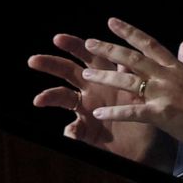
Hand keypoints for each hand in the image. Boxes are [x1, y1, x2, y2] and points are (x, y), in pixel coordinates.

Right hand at [27, 32, 174, 169]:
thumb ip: (131, 74)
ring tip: (38, 99)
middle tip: (34, 60)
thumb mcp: (140, 88)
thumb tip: (127, 60)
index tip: (58, 38)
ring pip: (63, 98)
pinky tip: (70, 131)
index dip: (73, 46)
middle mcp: (92, 90)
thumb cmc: (143, 111)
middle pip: (68, 72)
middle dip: (51, 64)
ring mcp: (86, 110)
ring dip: (50, 97)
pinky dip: (71, 130)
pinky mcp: (87, 131)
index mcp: (105, 76)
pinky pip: (74, 130)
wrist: (148, 144)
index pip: (86, 56)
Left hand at [82, 17, 182, 152]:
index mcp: (176, 66)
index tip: (112, 22)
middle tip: (89, 43)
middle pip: (131, 58)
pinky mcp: (160, 113)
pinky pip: (132, 111)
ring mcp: (162, 93)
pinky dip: (115, 111)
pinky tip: (98, 112)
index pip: (148, 43)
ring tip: (86, 75)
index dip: (129, 31)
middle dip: (108, 49)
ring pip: (127, 81)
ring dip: (105, 77)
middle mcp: (166, 76)